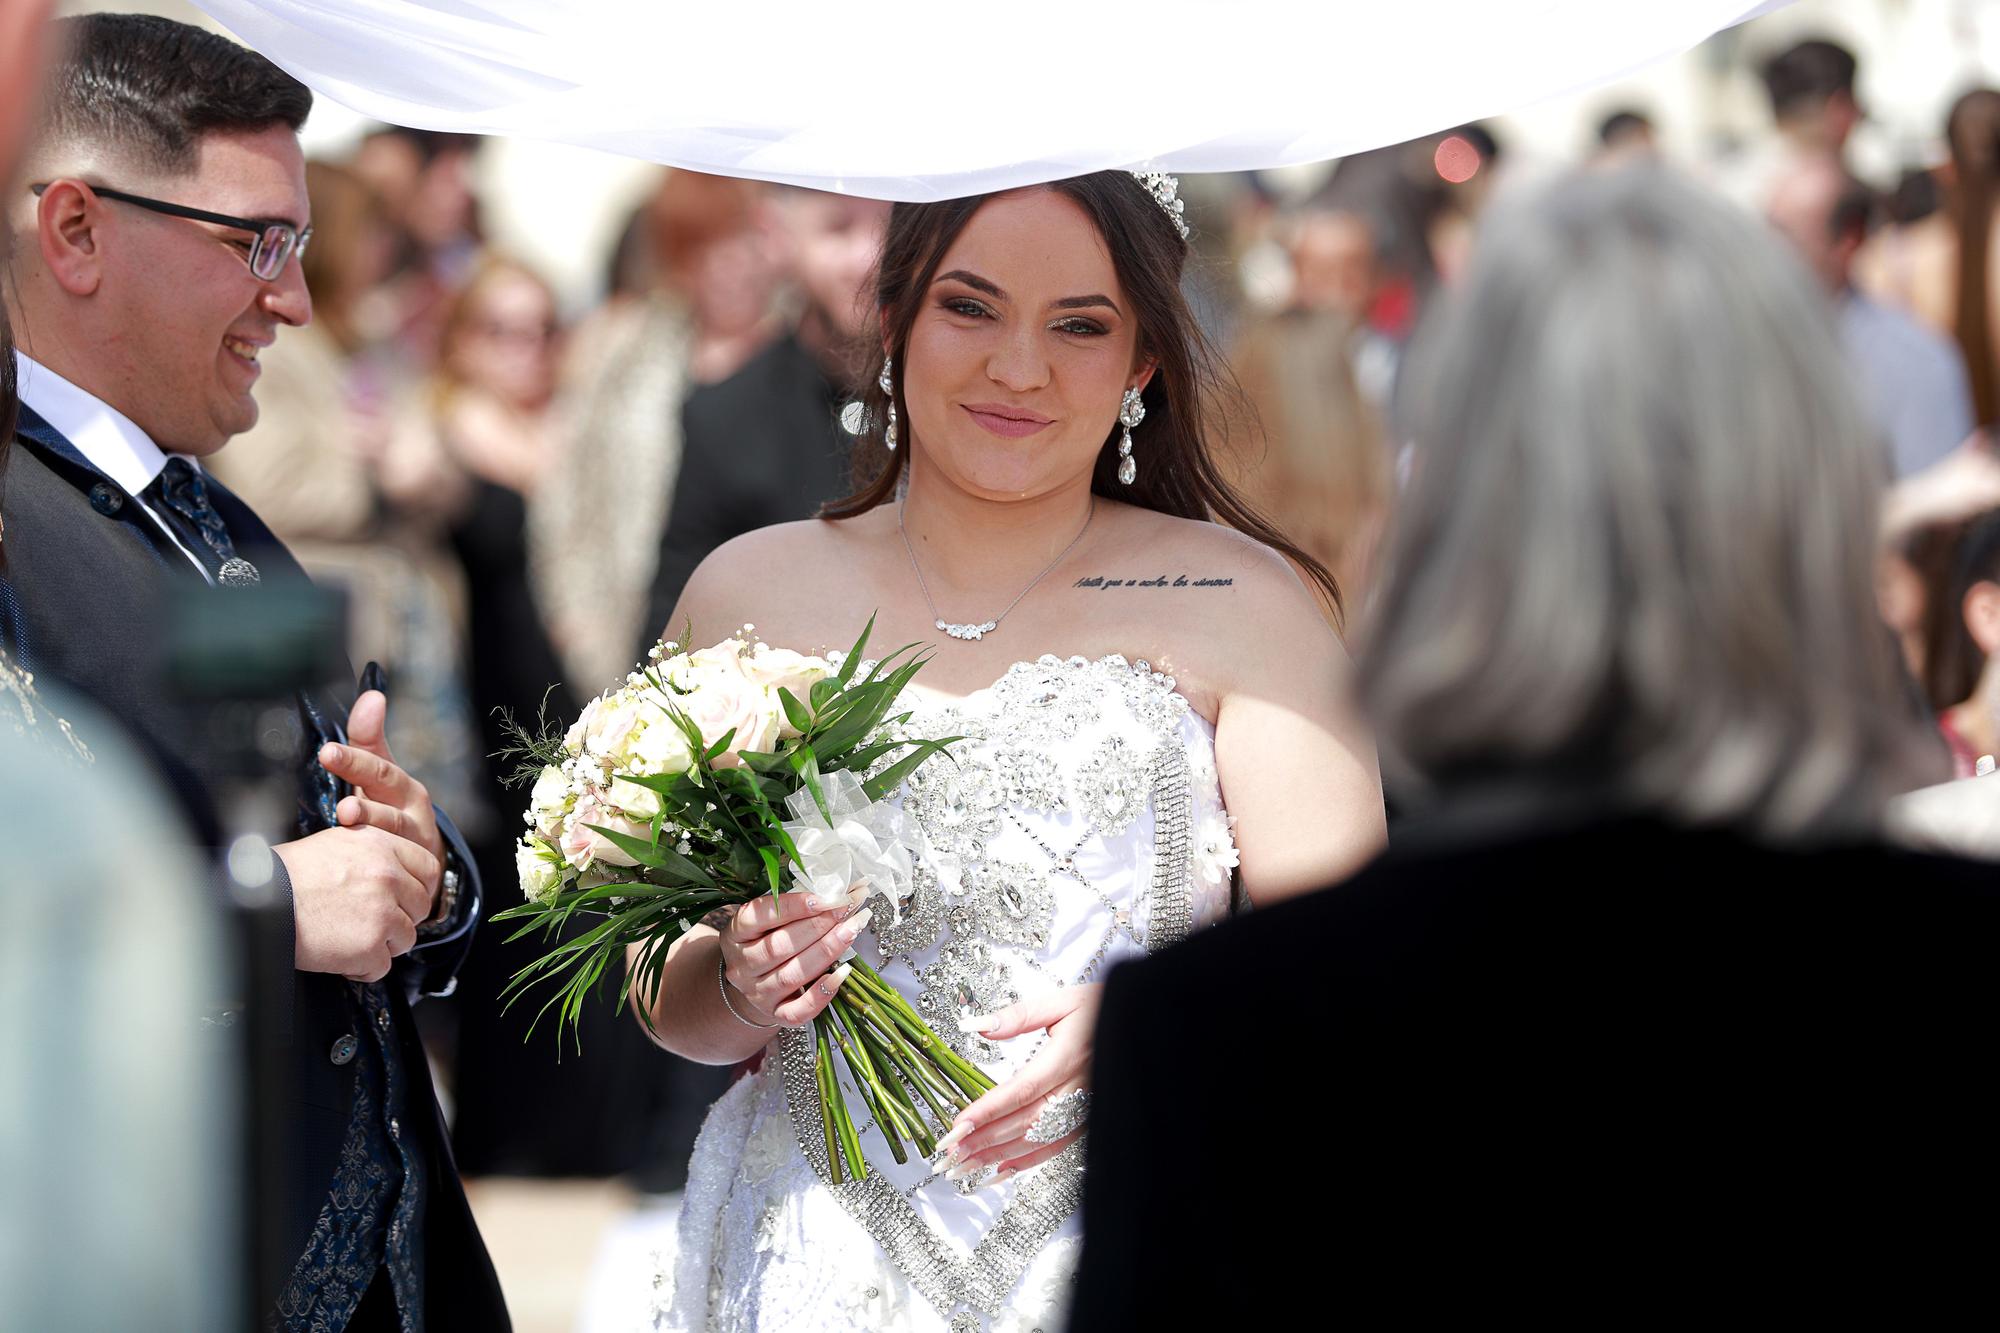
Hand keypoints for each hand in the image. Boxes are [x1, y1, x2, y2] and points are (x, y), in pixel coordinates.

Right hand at [277, 823, 440, 980]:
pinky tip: (339, 958)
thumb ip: (374, 853)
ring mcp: (383, 912)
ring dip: (381, 944)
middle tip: (369, 923)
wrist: (260, 901)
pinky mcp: (371, 945)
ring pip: (405, 938)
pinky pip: (382, 966)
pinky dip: (362, 968)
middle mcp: (389, 876)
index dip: (417, 887)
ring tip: (349, 939)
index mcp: (383, 846)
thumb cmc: (288, 873)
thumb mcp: (337, 842)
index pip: (428, 869)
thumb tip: (396, 870)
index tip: (404, 900)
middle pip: (420, 906)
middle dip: (400, 918)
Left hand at [319, 690, 445, 909]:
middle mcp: (414, 819)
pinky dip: (378, 874)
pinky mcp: (415, 881)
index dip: (354, 762)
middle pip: (389, 811)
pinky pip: (397, 876)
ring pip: (394, 844)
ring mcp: (415, 852)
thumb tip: (372, 694)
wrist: (422, 861)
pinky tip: (354, 872)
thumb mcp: (380, 773)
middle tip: (343, 808)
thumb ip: (369, 738)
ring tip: (348, 829)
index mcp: (404, 790)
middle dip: (367, 808)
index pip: (379, 770)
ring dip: (373, 837)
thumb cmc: (391, 808)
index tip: (327, 752)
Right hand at [718, 887, 870, 1028]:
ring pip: (792, 975)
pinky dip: (823, 992)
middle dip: (818, 925)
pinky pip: (800, 1010)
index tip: (823, 896)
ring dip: (827, 951)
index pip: (758, 916)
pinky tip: (843, 972)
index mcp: (736, 933)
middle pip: (779, 946)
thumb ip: (794, 907)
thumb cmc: (767, 940)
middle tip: (846, 907)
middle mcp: (742, 965)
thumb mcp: (769, 920)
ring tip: (852, 930)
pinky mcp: (776, 1014)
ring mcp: (757, 993)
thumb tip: (835, 891)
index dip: (792, 906)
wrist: (755, 982)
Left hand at [935, 984, 1101, 1182]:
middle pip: (1022, 1123)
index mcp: (1066, 1058)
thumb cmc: (1103, 1009)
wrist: (1142, 1025)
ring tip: (964, 1167)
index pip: (1020, 1091)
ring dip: (997, 1157)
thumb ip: (1019, 1015)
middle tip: (949, 1154)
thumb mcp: (1062, 1001)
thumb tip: (979, 1026)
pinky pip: (1054, 1148)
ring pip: (1036, 1142)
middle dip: (983, 1141)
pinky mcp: (1085, 1120)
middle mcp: (1075, 1090)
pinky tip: (1000, 1171)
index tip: (958, 1125)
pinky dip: (1025, 1162)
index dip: (987, 1111)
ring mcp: (1082, 1110)